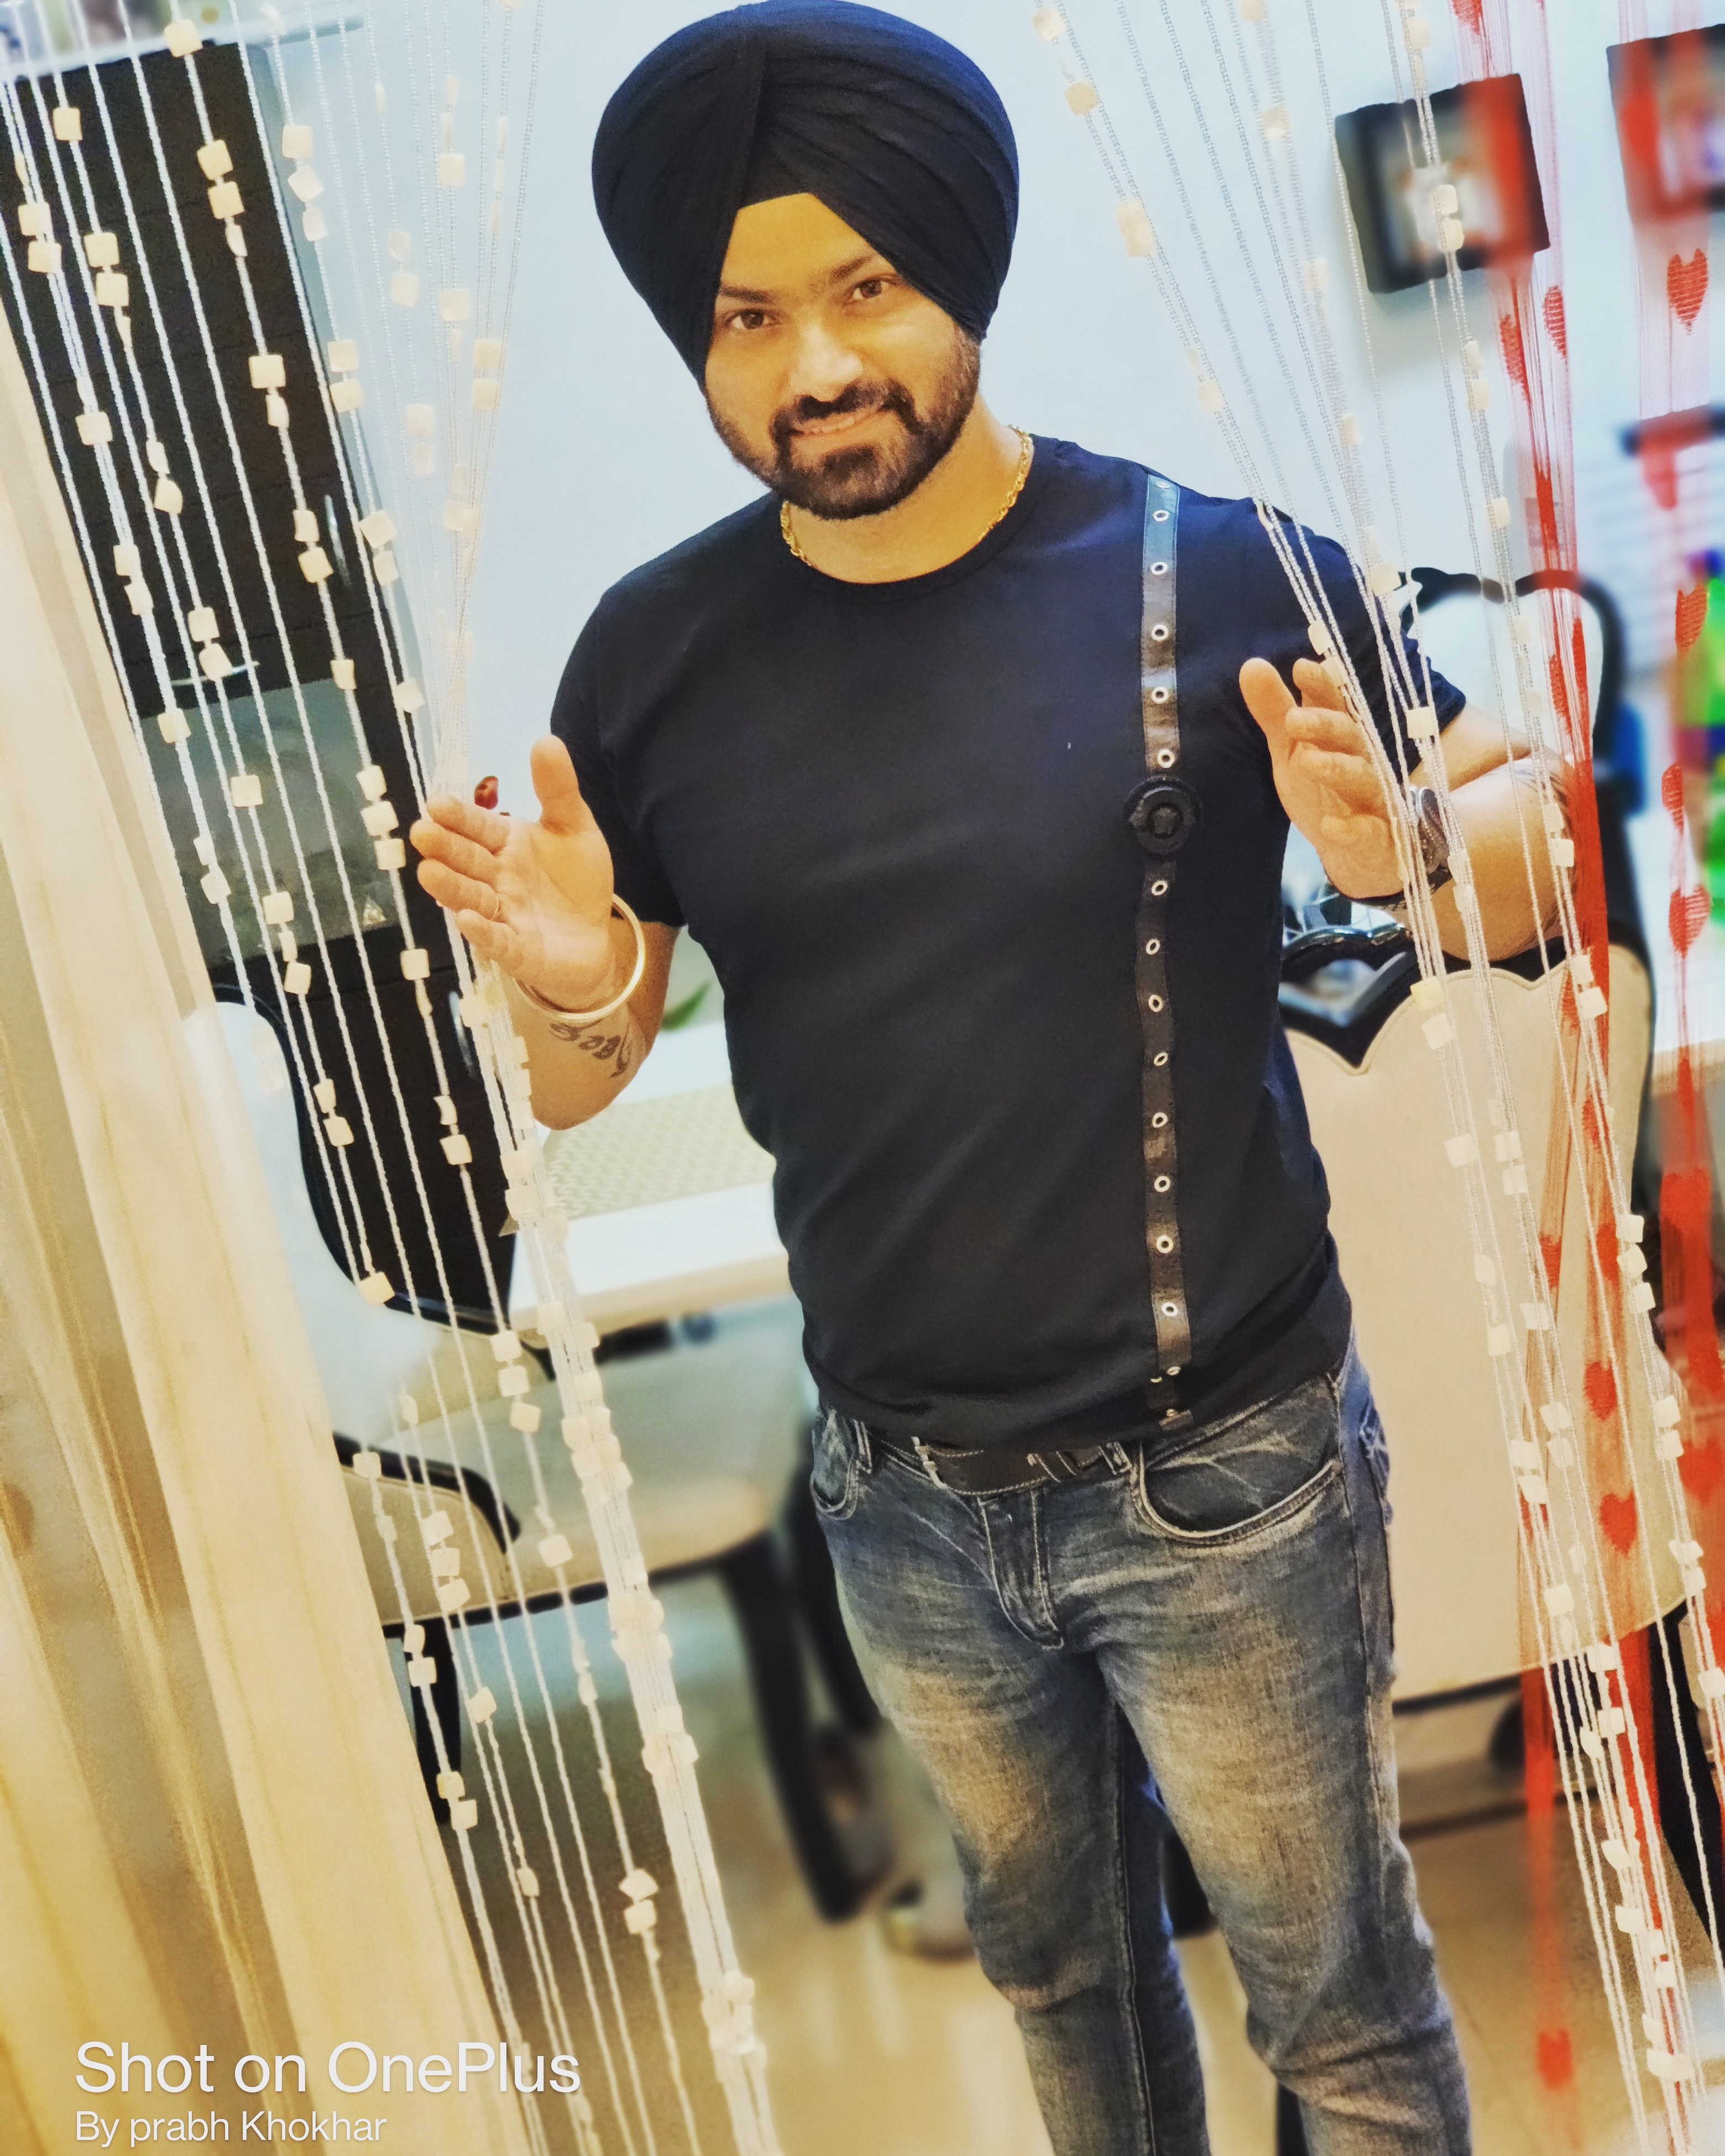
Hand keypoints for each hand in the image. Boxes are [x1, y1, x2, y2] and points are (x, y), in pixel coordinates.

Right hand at [410, 736, 618, 1007]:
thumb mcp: (574, 828)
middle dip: (445, 848)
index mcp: (506, 844)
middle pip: (467, 861)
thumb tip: (546, 739)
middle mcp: (496, 879)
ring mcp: (503, 916)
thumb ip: (558, 790)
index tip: (436, 803)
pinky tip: (467, 919)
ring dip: (451, 887)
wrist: (595, 936)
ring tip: (429, 872)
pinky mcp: (516, 951)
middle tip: (422, 833)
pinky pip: (497, 940)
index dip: (459, 817)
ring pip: (472, 898)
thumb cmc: (575, 881)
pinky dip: (482, 932)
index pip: (478, 826)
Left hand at [1239, 655, 1406, 898]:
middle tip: (1294, 720)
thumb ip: (1275, 713)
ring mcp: (1373, 798)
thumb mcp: (1292, 751)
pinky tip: (1329, 827)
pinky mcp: (1377, 835)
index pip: (1336, 703)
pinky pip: (1367, 831)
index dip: (1322, 685)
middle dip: (1325, 725)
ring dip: (1337, 768)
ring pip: (1361, 777)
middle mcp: (1361, 760)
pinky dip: (1350, 829)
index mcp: (1341, 737)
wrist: (1358, 852)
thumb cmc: (1324, 791)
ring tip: (1308, 762)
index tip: (1301, 667)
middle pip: (1349, 736)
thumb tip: (1252, 665)